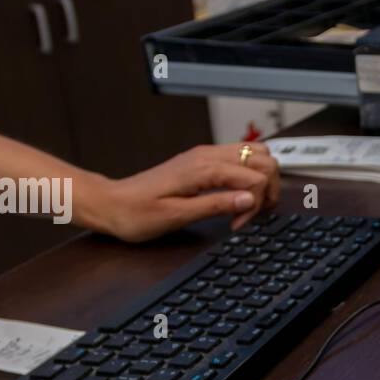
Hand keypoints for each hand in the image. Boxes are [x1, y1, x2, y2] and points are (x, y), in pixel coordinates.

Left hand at [75, 143, 280, 242]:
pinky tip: (235, 199)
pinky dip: (248, 178)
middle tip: (252, 215)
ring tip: (248, 207)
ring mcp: (205, 156)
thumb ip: (216, 204)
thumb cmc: (137, 213)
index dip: (255, 204)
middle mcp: (207, 156)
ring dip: (261, 181)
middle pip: (263, 159)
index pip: (254, 177)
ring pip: (255, 155)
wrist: (112, 204)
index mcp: (203, 168)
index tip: (239, 224)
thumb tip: (249, 199)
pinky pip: (239, 160)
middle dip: (267, 189)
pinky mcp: (202, 162)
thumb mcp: (177, 216)